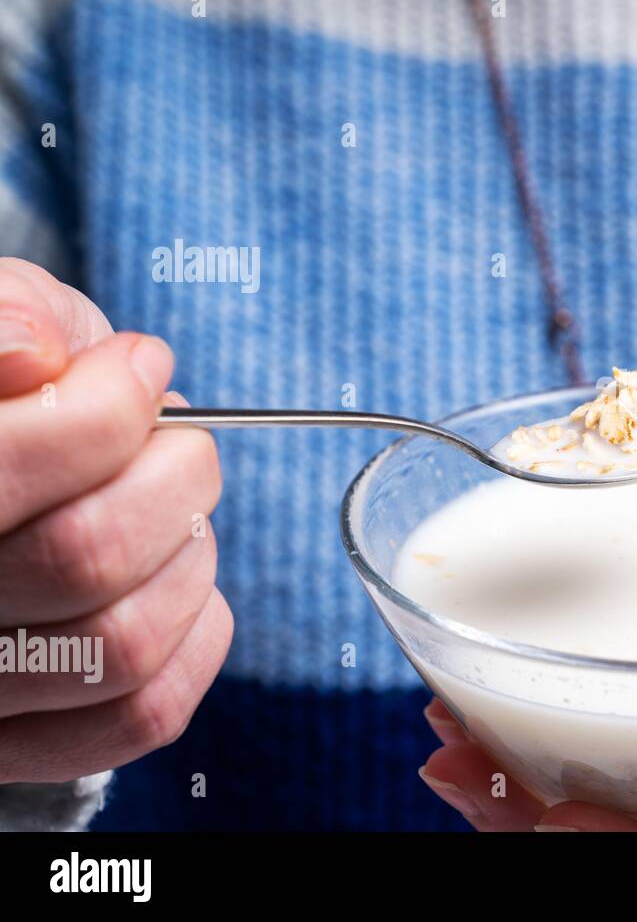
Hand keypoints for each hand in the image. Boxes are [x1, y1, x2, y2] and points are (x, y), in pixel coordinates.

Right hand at [0, 258, 231, 782]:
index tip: (141, 368)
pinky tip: (182, 573)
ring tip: (177, 507)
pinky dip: (198, 636)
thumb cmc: (7, 393)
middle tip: (176, 439)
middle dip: (175, 474)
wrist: (7, 463)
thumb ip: (7, 318)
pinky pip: (143, 714)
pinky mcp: (27, 739)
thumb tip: (33, 356)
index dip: (112, 404)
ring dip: (190, 554)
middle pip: (88, 556)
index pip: (15, 464)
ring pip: (124, 643)